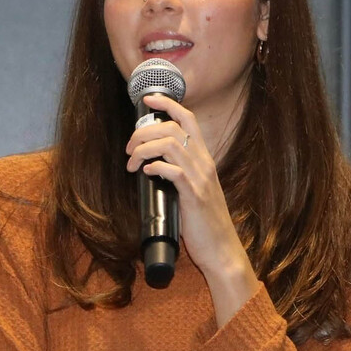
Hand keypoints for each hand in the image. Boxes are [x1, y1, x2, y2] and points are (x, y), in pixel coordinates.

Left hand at [126, 94, 258, 322]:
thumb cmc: (204, 223)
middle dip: (143, 132)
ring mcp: (200, 178)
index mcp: (204, 159)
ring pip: (170, 144)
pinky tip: (146, 174)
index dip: (168, 105)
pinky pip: (172, 171)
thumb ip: (179, 173)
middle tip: (129, 149)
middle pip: (172, 128)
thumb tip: (152, 164)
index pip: (188, 119)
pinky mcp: (194, 195)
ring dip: (143, 149)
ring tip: (132, 163)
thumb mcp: (194, 190)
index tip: (147, 101)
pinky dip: (154, 167)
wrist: (221, 249)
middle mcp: (204, 163)